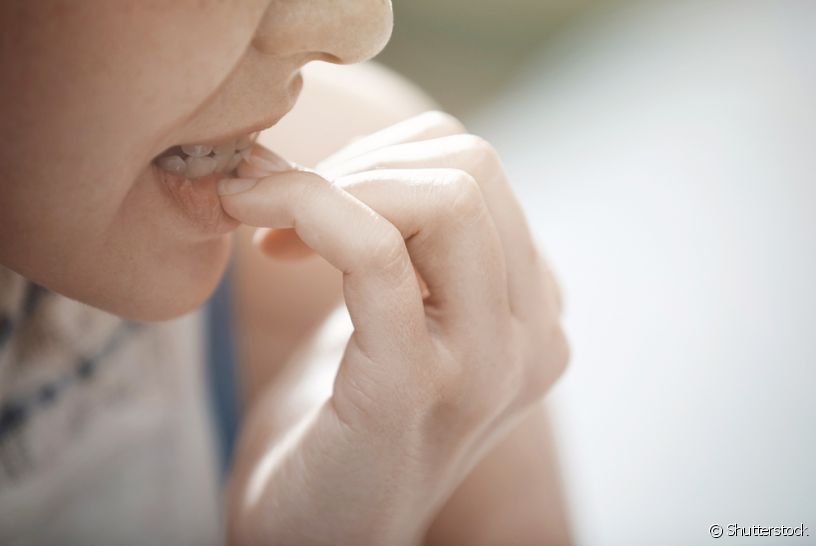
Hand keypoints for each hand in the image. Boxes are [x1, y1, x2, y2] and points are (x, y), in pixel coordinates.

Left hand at [220, 111, 568, 544]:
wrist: (316, 537)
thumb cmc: (344, 425)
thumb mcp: (399, 319)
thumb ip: (416, 247)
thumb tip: (367, 151)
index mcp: (534, 312)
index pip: (478, 171)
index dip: (382, 160)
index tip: (311, 202)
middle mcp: (534, 338)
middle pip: (471, 167)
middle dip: (359, 164)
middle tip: (284, 210)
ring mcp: (485, 367)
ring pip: (442, 196)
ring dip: (330, 184)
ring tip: (270, 227)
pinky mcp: (413, 389)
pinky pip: (375, 252)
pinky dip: (308, 211)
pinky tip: (257, 230)